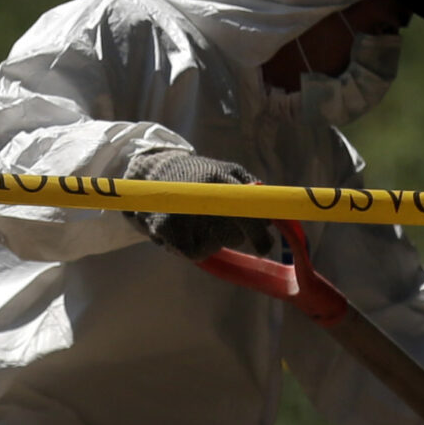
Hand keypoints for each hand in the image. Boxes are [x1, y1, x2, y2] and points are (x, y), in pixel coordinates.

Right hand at [122, 150, 268, 259]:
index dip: (258, 233)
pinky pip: (194, 253)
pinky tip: (188, 230)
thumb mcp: (226, 171)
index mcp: (218, 179)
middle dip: (237, 236)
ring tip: (200, 220)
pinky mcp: (163, 229)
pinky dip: (196, 247)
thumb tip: (272, 218)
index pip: (245, 212)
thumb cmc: (198, 174)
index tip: (265, 248)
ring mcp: (180, 214)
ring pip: (214, 246)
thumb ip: (251, 190)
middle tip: (224, 224)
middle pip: (232, 235)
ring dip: (214, 240)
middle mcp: (198, 196)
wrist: (152, 171)